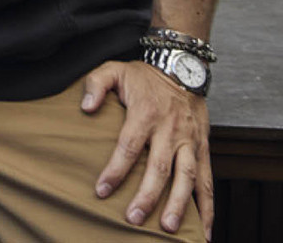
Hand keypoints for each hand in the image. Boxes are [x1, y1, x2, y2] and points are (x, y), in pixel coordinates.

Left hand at [81, 60, 212, 239]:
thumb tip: (86, 108)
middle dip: (147, 196)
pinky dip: (208, 207)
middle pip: (159, 167)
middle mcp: (170, 130)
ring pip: (187, 177)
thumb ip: (96, 84)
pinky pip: (208, 180)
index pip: (128, 146)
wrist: (182, 67)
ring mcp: (189, 140)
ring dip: (178, 204)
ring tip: (167, 228)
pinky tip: (205, 231)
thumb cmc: (144, 75)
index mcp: (146, 113)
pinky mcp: (204, 148)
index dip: (115, 170)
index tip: (102, 191)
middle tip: (133, 218)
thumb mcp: (115, 69)